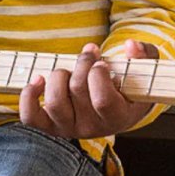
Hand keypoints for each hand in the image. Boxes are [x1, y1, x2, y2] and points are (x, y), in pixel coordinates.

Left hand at [19, 40, 159, 139]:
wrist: (116, 109)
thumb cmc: (129, 87)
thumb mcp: (145, 70)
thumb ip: (144, 55)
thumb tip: (130, 46)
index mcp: (117, 117)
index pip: (102, 99)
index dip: (98, 75)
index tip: (102, 63)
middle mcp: (92, 128)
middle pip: (78, 91)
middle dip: (81, 64)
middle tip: (89, 56)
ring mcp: (69, 129)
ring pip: (54, 102)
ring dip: (58, 76)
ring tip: (68, 70)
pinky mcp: (49, 126)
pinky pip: (31, 117)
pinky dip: (29, 95)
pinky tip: (38, 79)